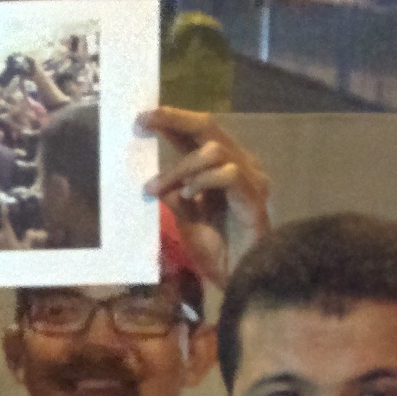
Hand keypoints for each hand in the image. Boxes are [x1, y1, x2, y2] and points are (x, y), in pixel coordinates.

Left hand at [139, 107, 271, 287]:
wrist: (239, 277)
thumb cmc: (217, 250)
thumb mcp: (186, 218)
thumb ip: (174, 194)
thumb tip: (154, 179)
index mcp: (222, 167)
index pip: (196, 135)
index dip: (171, 122)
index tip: (141, 118)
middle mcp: (240, 165)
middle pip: (209, 128)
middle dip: (175, 121)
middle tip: (144, 121)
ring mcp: (251, 178)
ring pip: (214, 151)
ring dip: (181, 166)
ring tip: (158, 186)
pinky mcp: (255, 196)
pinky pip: (229, 174)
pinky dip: (204, 181)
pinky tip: (189, 195)